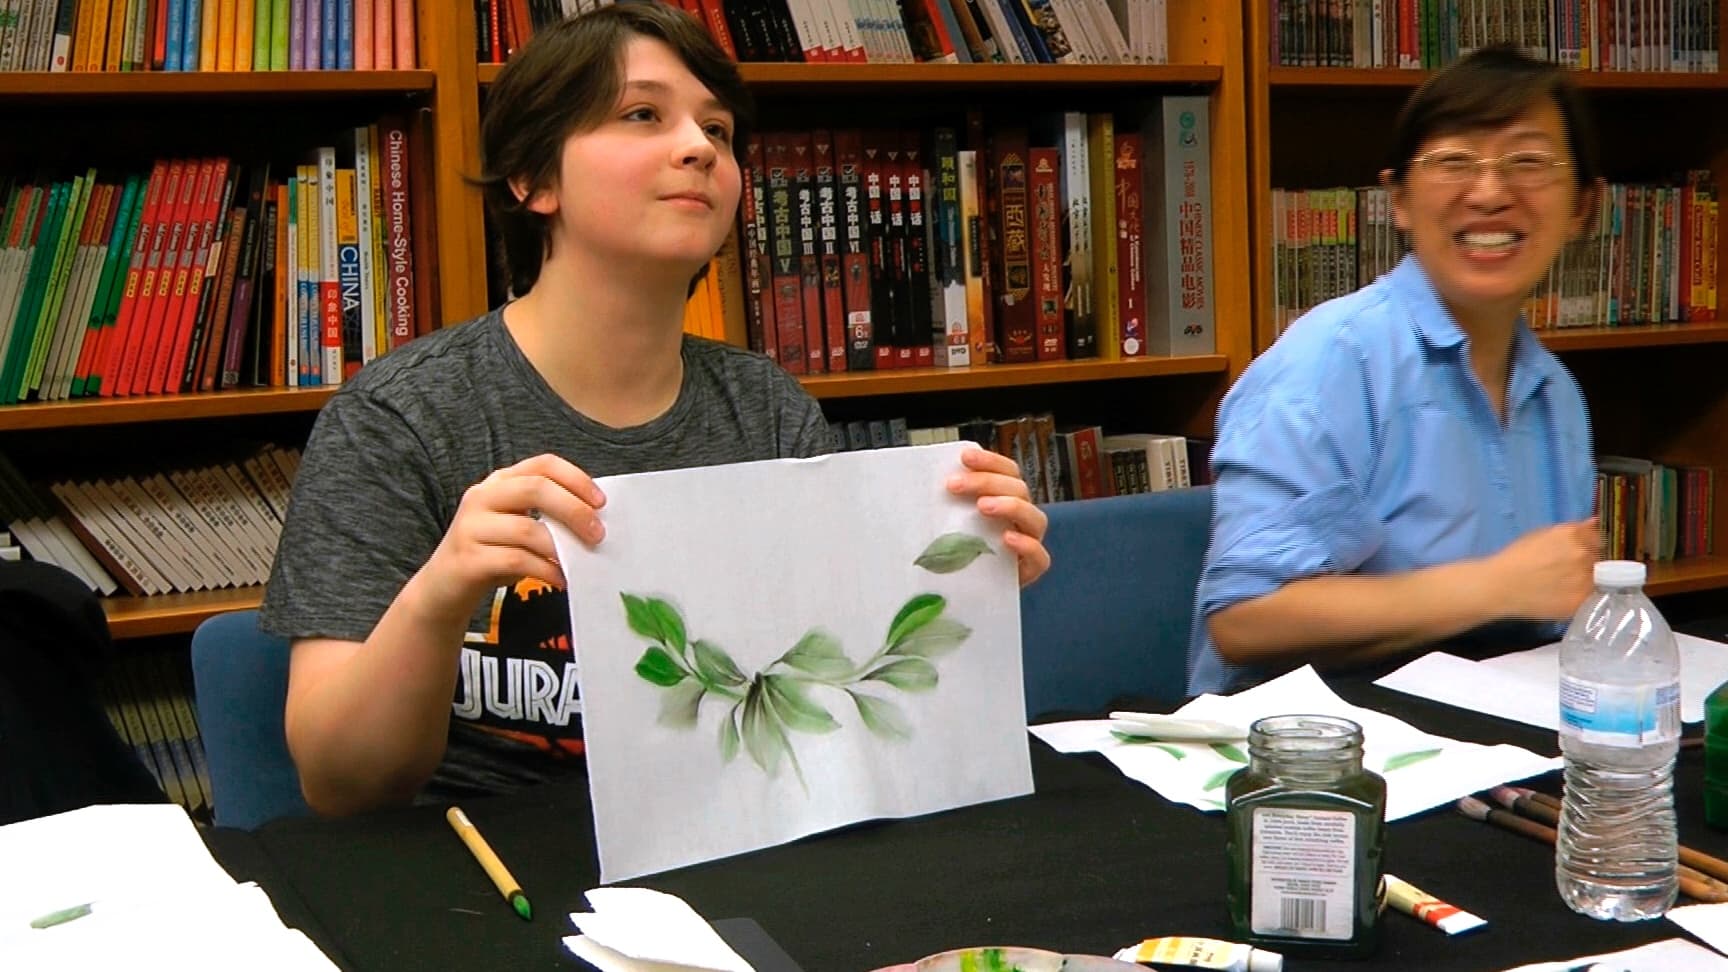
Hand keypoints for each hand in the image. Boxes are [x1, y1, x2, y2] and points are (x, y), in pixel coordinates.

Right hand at [414, 454, 606, 620]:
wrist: (444, 587)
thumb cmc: (492, 553)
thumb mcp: (519, 526)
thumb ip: (549, 517)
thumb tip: (596, 522)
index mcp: (500, 482)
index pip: (542, 464)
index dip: (576, 478)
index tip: (601, 502)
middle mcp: (482, 497)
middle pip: (535, 489)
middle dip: (573, 510)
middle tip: (597, 535)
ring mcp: (471, 527)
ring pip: (527, 529)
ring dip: (561, 548)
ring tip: (580, 563)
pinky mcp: (468, 558)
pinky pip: (517, 560)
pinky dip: (546, 570)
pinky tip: (561, 580)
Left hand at [946, 448, 1049, 587]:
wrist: (964, 591)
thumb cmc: (958, 553)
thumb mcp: (951, 522)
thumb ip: (949, 503)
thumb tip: (925, 480)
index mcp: (1007, 499)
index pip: (1007, 471)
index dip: (989, 461)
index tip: (964, 456)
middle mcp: (1022, 517)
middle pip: (1018, 489)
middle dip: (987, 481)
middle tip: (955, 485)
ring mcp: (1030, 542)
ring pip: (1034, 517)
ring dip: (1010, 506)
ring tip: (982, 507)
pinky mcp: (1030, 570)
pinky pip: (1040, 557)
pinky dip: (1026, 545)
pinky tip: (1007, 539)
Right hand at [1486, 518, 1600, 620]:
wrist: (1500, 586)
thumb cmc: (1515, 558)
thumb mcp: (1541, 535)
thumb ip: (1571, 529)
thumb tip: (1594, 523)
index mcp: (1573, 534)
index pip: (1598, 538)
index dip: (1589, 546)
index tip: (1580, 553)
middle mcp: (1583, 554)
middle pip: (1600, 559)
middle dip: (1589, 563)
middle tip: (1568, 571)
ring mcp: (1585, 578)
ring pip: (1596, 579)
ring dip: (1586, 581)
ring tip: (1563, 586)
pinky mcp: (1580, 601)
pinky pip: (1590, 598)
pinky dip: (1581, 597)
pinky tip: (1563, 596)